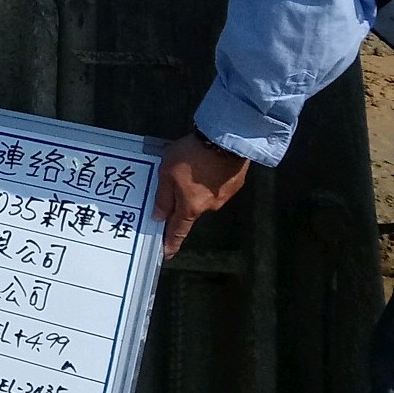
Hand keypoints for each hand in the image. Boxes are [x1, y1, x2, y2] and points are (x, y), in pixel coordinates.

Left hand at [151, 132, 251, 257]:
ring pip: (204, 197)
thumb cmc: (192, 156)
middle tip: (174, 187)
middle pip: (190, 211)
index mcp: (191, 207)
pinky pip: (216, 186)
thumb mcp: (167, 174)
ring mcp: (225, 195)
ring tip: (190, 170)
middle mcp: (210, 206)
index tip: (166, 253)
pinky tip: (205, 166)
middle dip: (182, 204)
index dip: (170, 243)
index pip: (178, 231)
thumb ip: (163, 198)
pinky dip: (209, 180)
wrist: (226, 139)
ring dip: (196, 189)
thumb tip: (158, 218)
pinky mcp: (235, 183)